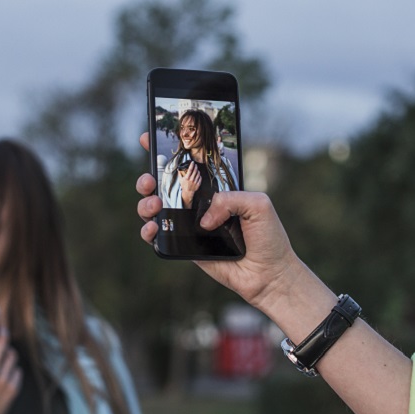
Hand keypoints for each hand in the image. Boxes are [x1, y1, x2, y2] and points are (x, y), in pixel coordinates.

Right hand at [136, 133, 307, 311]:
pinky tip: (153, 227)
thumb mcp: (258, 205)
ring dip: (145, 203)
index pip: (189, 165)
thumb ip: (229, 199)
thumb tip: (202, 218)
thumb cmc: (268, 238)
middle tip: (149, 179)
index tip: (148, 138)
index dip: (167, 152)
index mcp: (216, 189)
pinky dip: (148, 230)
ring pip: (155, 209)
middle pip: (164, 185)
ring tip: (154, 205)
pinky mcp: (185, 247)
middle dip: (148, 177)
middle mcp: (199, 205)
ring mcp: (189, 226)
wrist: (268, 275)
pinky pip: (158, 236)